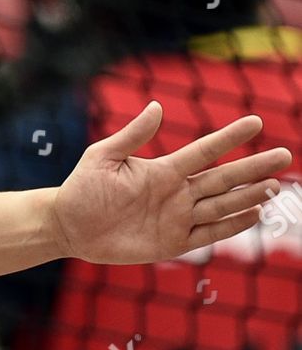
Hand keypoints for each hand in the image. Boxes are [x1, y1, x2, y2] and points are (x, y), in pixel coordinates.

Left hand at [50, 101, 290, 265]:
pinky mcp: (173, 242)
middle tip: (285, 154)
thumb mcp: (103, 157)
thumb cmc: (82, 188)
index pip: (204, 151)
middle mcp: (176, 192)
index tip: (256, 122)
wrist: (68, 225)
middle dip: (253, 168)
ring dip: (249, 196)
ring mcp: (177, 218)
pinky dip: (232, 226)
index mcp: (163, 169)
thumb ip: (131, 135)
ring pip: (222, 205)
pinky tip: (254, 215)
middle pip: (223, 179)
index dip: (229, 137)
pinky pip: (208, 233)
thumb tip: (156, 106)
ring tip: (275, 185)